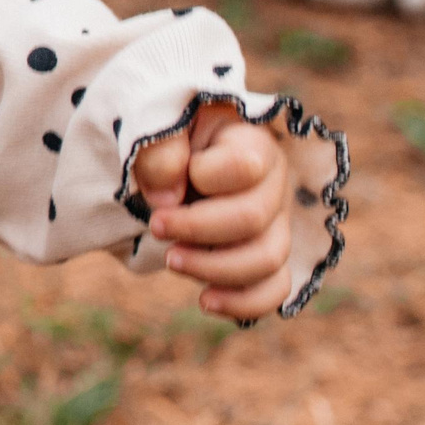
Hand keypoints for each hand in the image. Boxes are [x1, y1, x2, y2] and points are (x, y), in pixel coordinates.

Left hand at [129, 103, 293, 319]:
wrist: (163, 163)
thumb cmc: (162, 139)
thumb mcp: (149, 121)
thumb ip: (158, 146)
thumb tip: (168, 197)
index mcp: (250, 141)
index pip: (244, 166)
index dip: (201, 178)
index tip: (166, 182)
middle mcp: (273, 183)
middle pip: (253, 218)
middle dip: (196, 229)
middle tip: (155, 226)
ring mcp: (275, 223)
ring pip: (268, 260)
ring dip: (212, 268)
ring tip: (171, 260)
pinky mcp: (265, 257)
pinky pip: (275, 289)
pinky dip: (243, 302)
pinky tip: (205, 301)